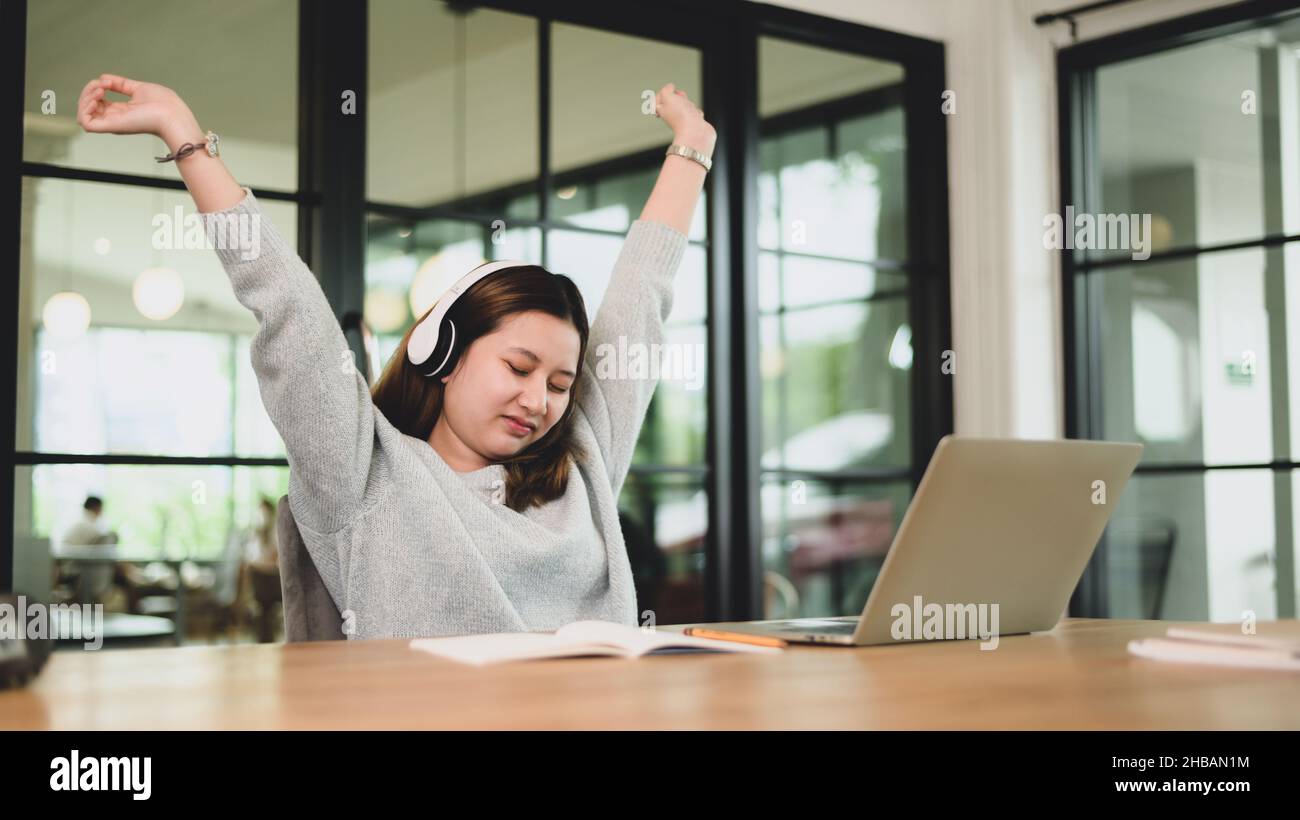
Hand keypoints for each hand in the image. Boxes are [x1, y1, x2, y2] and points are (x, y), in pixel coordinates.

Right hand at [77, 74, 199, 146]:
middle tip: (102, 84)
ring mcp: (112, 123)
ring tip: (99, 90)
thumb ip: (120, 84)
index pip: (96, 102)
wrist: (172, 114)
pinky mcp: (112, 126)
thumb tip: (103, 78)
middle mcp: (114, 118)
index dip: (94, 88)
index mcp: (120, 111)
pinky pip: (85, 123)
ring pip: (83, 114)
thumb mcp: (138, 88)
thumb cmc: (163, 104)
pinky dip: (84, 109)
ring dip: (84, 97)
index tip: (106, 81)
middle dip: (88, 90)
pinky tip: (96, 98)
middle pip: (87, 106)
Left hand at [652, 83, 714, 155]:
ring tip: (690, 110)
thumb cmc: (681, 117)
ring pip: (686, 105)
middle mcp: (671, 115)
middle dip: (680, 97)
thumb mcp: (668, 96)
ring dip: (690, 105)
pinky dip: (697, 113)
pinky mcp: (693, 122)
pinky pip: (695, 113)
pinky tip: (696, 117)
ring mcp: (682, 119)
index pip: (658, 98)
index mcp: (662, 110)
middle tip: (681, 101)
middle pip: (674, 100)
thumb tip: (670, 87)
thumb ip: (666, 89)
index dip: (664, 92)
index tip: (669, 93)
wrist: (695, 132)